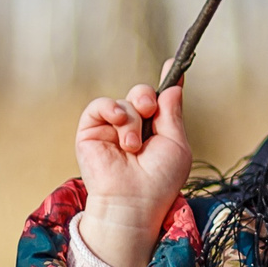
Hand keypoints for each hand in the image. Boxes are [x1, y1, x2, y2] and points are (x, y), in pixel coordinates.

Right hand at [73, 67, 191, 266]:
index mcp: (156, 131)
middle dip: (147, 97)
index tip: (175, 65)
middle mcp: (134, 128)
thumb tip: (173, 86)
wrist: (134, 201)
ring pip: (124, 103)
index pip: (161, 101)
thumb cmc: (159, 180)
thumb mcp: (176, 144)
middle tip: (149, 109)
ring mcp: (111, 129)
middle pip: (141, 95)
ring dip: (132, 120)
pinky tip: (118, 124)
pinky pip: (100, 105)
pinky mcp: (90, 131)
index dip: (168, 82)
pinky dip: (110, 109)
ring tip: (132, 145)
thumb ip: (173, 114)